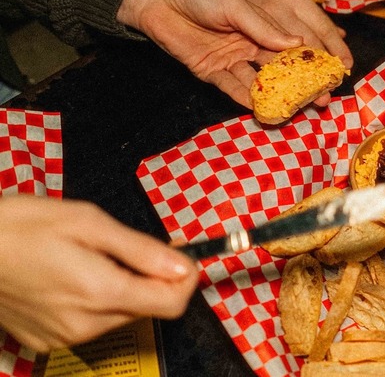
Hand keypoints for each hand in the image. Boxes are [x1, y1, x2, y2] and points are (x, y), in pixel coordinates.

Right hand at [0, 196, 197, 352]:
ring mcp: (64, 337)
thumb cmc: (19, 226)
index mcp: (101, 291)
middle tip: (123, 248)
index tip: (180, 258)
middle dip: (149, 279)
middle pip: (147, 308)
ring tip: (87, 259)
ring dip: (121, 289)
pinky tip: (68, 278)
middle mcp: (86, 323)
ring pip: (121, 315)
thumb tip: (183, 266)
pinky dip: (93, 302)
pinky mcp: (47, 342)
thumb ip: (141, 249)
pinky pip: (91, 323)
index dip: (185, 279)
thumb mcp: (87, 222)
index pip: (171, 304)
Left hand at [193, 0, 354, 106]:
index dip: (313, 60)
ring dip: (277, 96)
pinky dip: (246, 99)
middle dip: (302, 85)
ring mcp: (232, 59)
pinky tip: (263, 109)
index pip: (293, 46)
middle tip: (322, 100)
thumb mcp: (235, 5)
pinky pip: (233, 89)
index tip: (333, 73)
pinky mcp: (211, 72)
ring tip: (297, 110)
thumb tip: (297, 46)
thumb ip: (264, 27)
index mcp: (261, 25)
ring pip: (260, 82)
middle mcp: (250, 44)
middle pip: (281, 69)